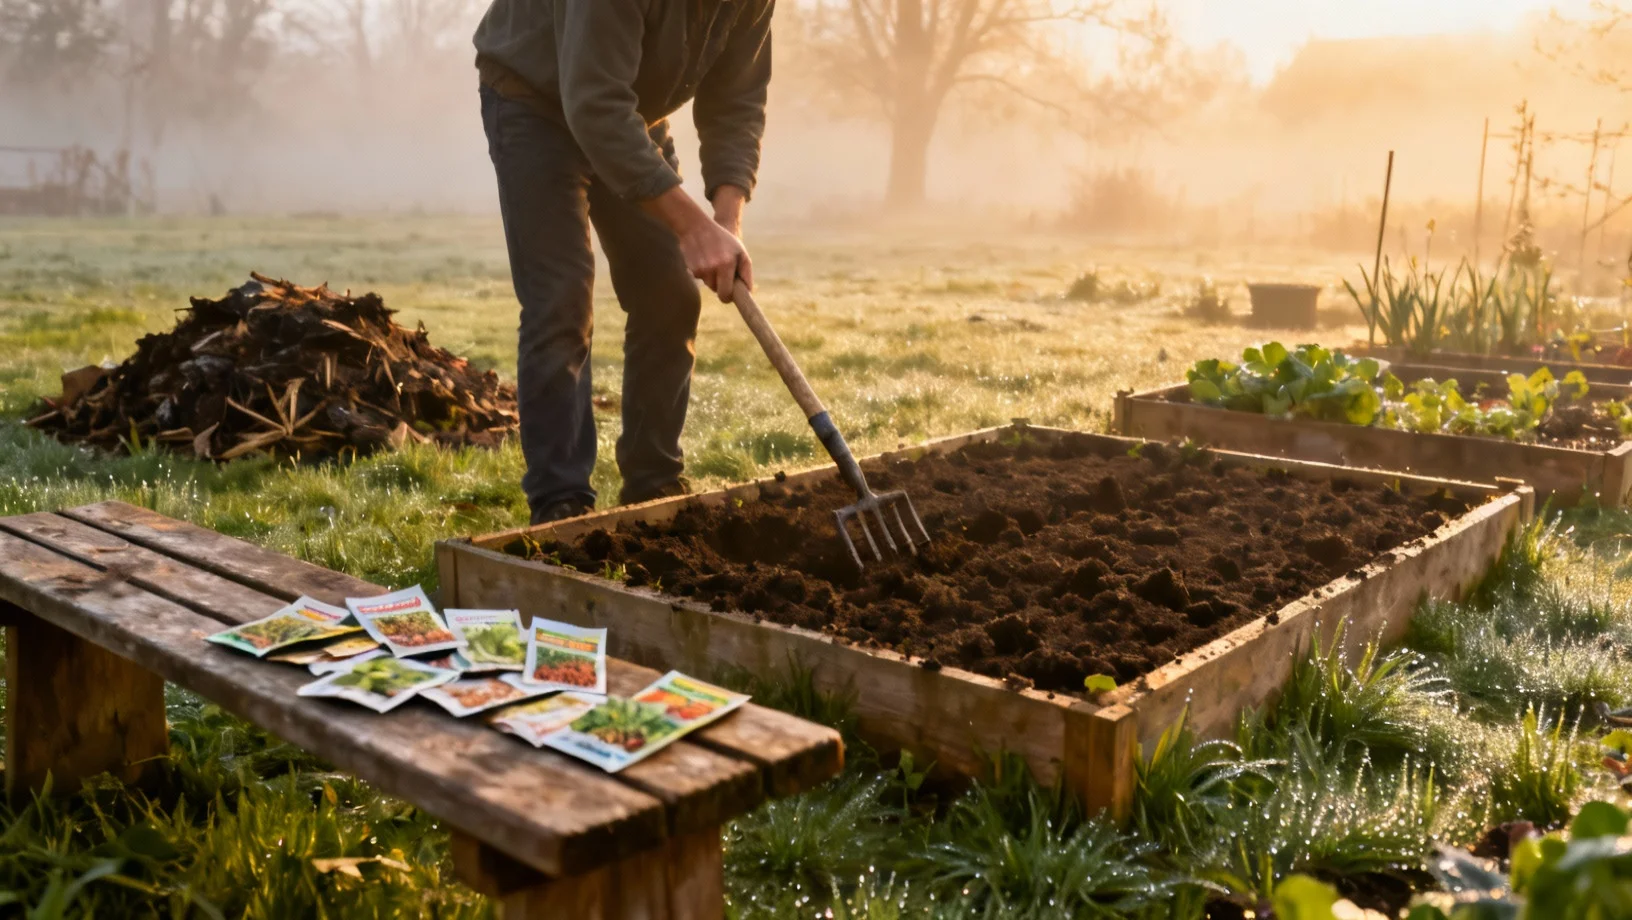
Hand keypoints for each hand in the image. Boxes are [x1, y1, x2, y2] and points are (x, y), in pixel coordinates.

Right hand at [640, 185, 752, 301]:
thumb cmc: (724, 240)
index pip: (726, 294)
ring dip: (712, 278)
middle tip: (724, 274)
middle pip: (717, 291)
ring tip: (714, 261)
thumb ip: (746, 273)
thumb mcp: (740, 252)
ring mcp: (699, 269)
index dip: (729, 297)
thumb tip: (748, 292)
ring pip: (708, 284)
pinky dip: (703, 272)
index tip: (731, 295)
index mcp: (726, 265)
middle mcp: (712, 269)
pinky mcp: (690, 269)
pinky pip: (700, 278)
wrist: (696, 227)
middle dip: (722, 287)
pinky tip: (704, 258)